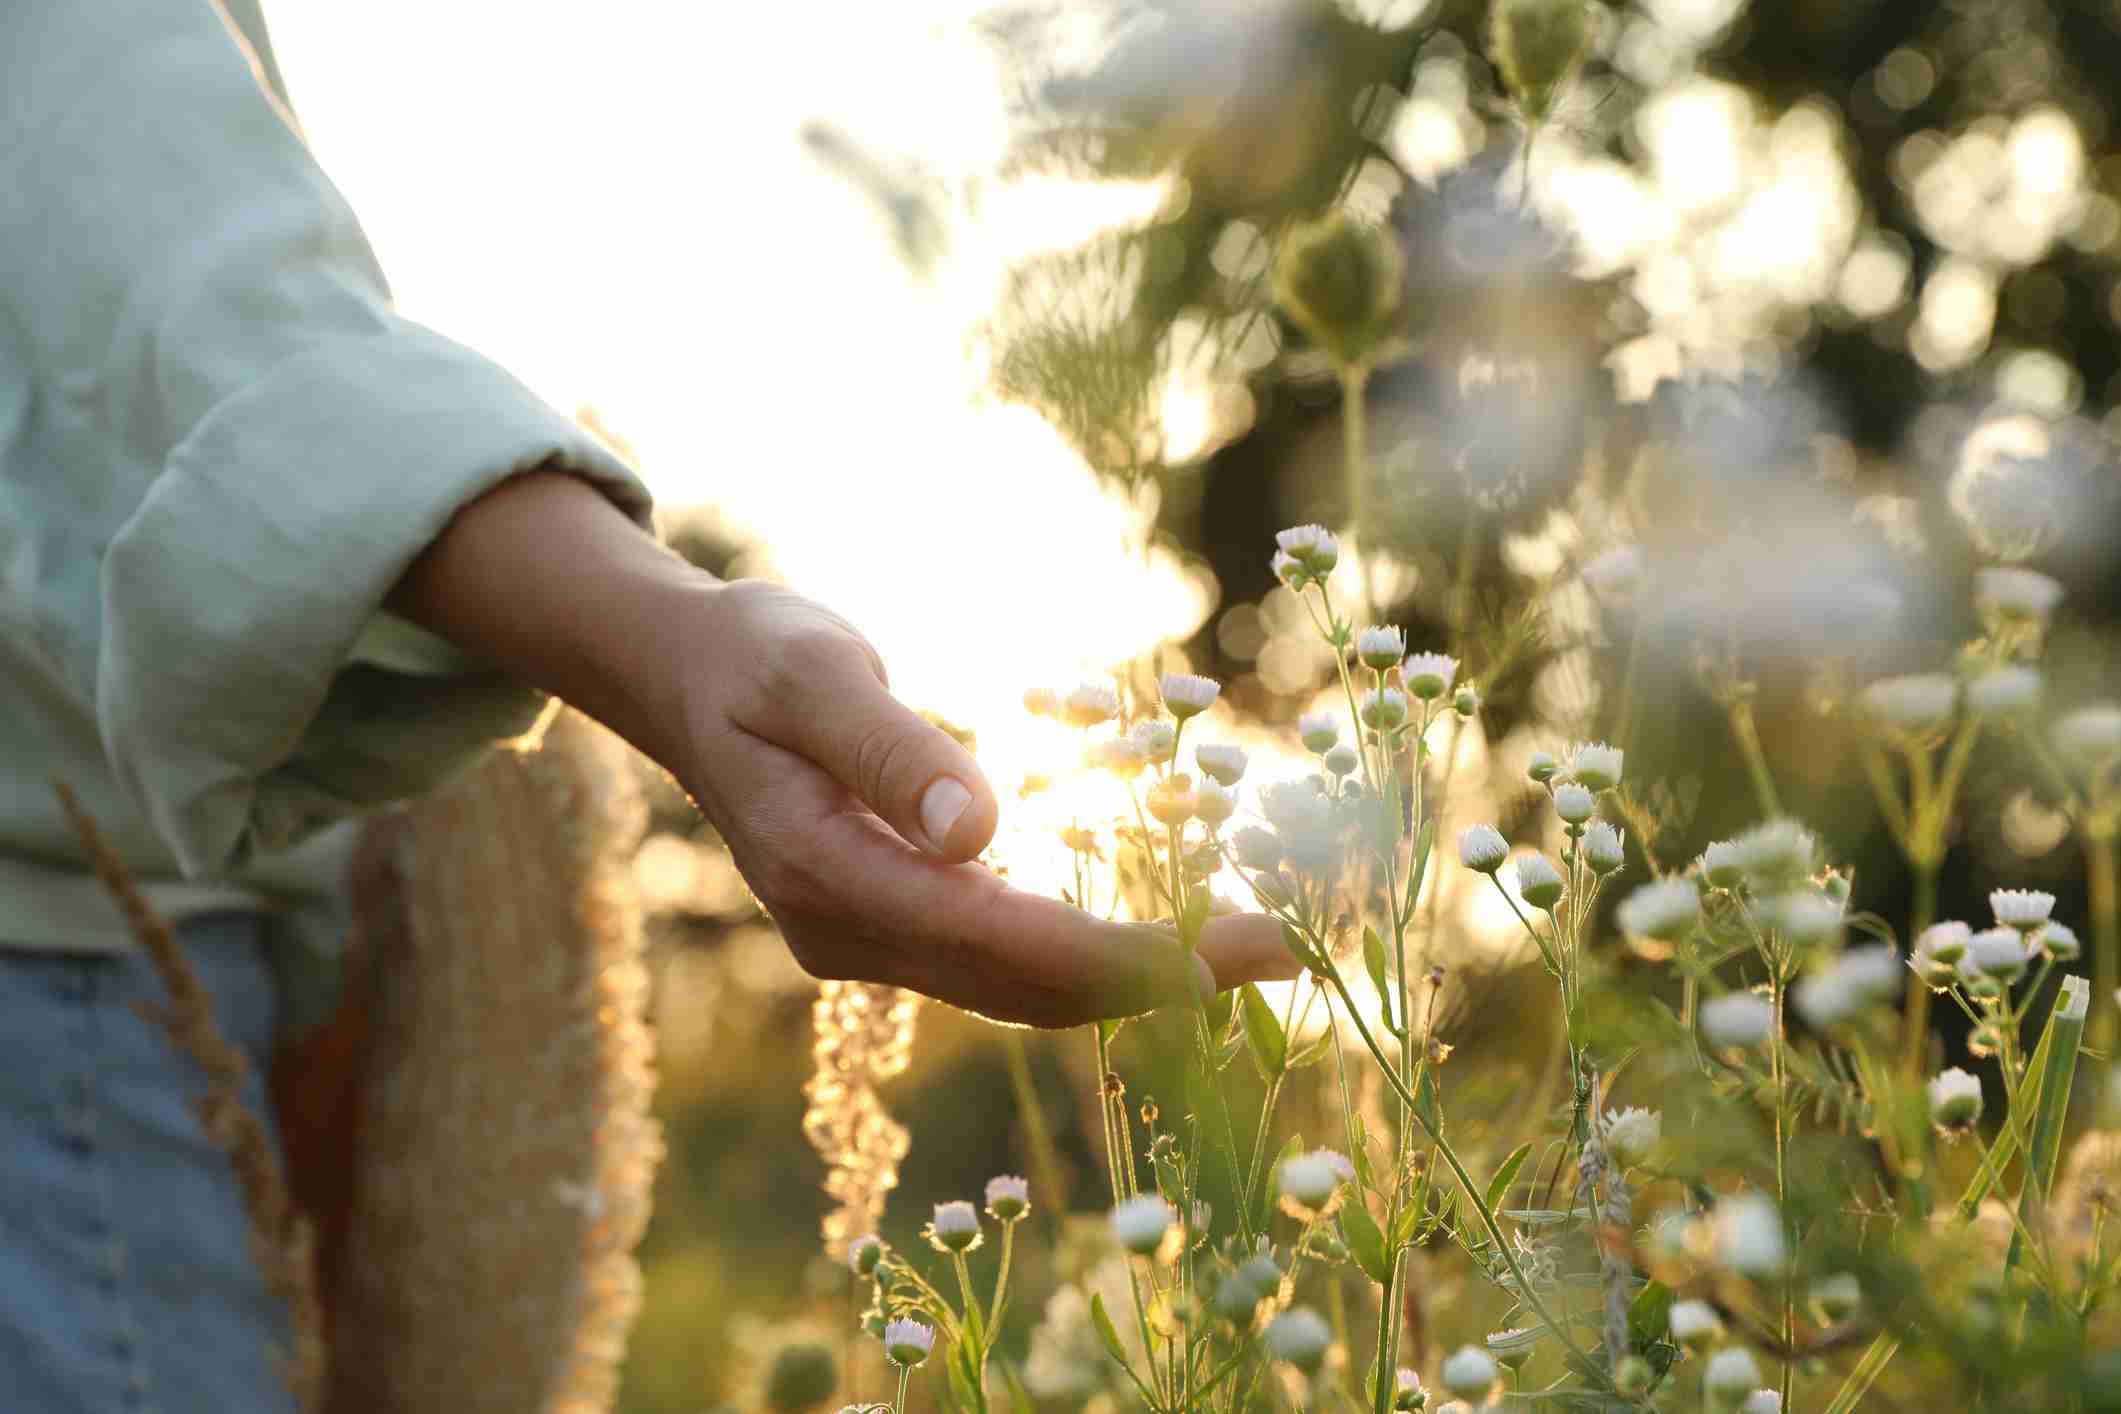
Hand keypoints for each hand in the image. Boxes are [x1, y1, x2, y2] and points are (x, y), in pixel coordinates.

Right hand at [389, 471, 1296, 1025]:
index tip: (1228, 950)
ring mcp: (864, 940)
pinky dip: (1085, 961)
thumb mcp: (813, 673)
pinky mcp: (888, 924)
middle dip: (1155, 979)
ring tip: (1250, 956)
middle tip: (1287, 953)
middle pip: (1020, 986)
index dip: (1119, 955)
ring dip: (1132, 982)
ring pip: (1015, 989)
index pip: (998, 942)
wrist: (687, 678)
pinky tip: (1162, 943)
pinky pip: (999, 963)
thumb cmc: (754, 655)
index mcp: (825, 871)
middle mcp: (846, 930)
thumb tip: (982, 834)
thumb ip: (892, 751)